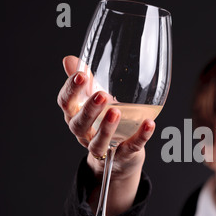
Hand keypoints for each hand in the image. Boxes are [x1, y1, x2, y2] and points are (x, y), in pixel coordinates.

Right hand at [57, 55, 155, 215]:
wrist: (119, 156)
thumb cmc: (104, 121)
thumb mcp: (94, 99)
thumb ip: (86, 81)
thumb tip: (70, 59)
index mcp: (75, 117)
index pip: (66, 104)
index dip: (70, 90)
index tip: (80, 75)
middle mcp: (85, 134)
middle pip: (79, 124)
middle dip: (89, 110)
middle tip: (101, 95)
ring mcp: (104, 147)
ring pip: (99, 142)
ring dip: (107, 128)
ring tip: (117, 111)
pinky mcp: (123, 155)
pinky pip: (131, 147)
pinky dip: (141, 136)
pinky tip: (150, 124)